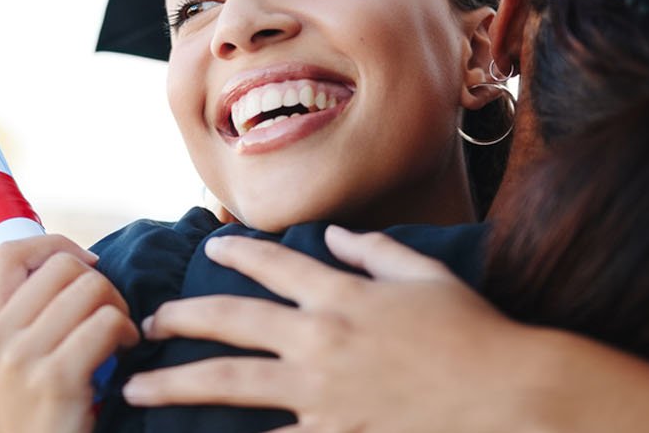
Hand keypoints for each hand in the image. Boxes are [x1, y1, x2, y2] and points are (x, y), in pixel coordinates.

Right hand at [0, 234, 139, 432]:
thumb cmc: (38, 417)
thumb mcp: (9, 365)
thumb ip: (25, 318)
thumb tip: (74, 264)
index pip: (11, 252)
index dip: (56, 244)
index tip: (87, 265)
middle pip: (61, 266)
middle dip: (99, 282)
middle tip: (109, 314)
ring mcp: (21, 358)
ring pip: (90, 289)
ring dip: (118, 308)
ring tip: (119, 335)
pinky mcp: (56, 378)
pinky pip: (106, 322)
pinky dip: (127, 331)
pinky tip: (125, 352)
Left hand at [121, 226, 545, 432]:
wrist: (511, 393)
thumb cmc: (476, 332)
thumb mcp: (425, 276)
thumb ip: (373, 252)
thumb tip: (335, 235)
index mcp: (342, 294)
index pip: (272, 263)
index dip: (235, 252)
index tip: (209, 248)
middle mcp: (322, 339)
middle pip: (230, 321)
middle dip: (181, 318)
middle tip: (148, 324)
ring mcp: (323, 391)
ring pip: (231, 383)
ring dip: (176, 384)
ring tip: (136, 388)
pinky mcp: (336, 432)